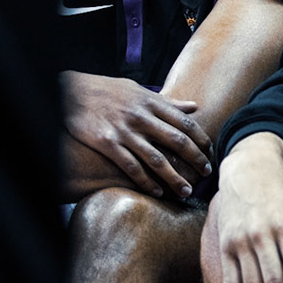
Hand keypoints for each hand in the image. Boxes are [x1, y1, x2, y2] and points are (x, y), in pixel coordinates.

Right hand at [61, 71, 212, 199]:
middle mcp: (141, 117)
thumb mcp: (139, 90)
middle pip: (177, 141)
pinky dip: (146, 182)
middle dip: (195, 160)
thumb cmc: (107, 90)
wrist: (70, 91)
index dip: (201, 140)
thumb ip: (167, 102)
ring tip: (185, 192)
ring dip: (174, 178)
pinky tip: (157, 192)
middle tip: (206, 175)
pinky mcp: (107, 143)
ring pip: (157, 159)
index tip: (211, 153)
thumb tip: (194, 107)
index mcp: (151, 103)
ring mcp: (124, 131)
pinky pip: (131, 167)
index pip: (185, 123)